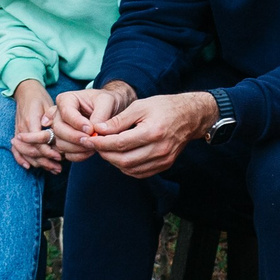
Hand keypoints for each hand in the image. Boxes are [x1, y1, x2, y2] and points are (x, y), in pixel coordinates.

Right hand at [9, 80, 62, 173]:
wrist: (25, 91)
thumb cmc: (40, 98)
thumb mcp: (49, 106)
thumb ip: (53, 120)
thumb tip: (61, 135)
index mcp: (31, 121)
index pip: (38, 143)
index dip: (49, 152)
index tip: (60, 156)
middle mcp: (23, 128)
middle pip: (32, 151)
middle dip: (45, 161)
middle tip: (59, 167)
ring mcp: (18, 132)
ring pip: (25, 153)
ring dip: (38, 163)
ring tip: (52, 169)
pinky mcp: (17, 134)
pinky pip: (16, 150)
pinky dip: (21, 159)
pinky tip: (29, 167)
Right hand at [52, 82, 133, 160]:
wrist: (113, 111)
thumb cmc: (108, 102)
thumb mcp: (107, 101)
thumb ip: (101, 113)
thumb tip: (95, 130)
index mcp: (66, 100)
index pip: (66, 112)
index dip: (77, 123)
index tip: (91, 129)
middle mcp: (59, 115)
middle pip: (59, 129)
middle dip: (75, 137)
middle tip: (91, 140)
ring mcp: (61, 131)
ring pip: (60, 143)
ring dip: (77, 148)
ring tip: (94, 145)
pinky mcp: (66, 143)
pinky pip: (67, 154)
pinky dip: (79, 155)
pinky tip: (91, 151)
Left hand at [87, 90, 216, 178]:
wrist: (190, 116)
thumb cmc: (164, 107)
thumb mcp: (140, 106)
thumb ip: (118, 120)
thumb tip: (98, 129)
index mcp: (153, 132)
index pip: (119, 143)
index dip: (101, 143)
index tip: (89, 139)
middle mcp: (159, 149)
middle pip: (123, 160)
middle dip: (105, 154)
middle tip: (95, 145)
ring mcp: (163, 160)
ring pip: (130, 169)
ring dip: (114, 161)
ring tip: (106, 149)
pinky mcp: (164, 165)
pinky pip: (139, 173)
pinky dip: (126, 167)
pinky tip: (120, 156)